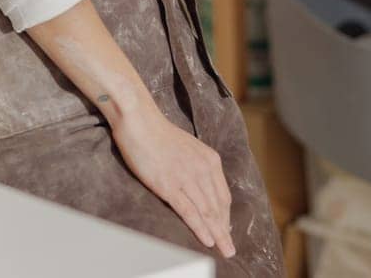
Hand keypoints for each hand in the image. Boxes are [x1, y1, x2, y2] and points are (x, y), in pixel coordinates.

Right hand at [111, 105, 235, 257]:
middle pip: (218, 207)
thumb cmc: (159, 134)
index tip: (227, 230)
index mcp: (210, 159)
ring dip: (217, 234)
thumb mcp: (188, 148)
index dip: (226, 216)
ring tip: (223, 250)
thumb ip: (197, 166)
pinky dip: (200, 228)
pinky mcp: (169, 185)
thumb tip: (201, 185)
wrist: (140, 121)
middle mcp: (202, 169)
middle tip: (230, 249)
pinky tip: (207, 240)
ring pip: (207, 212)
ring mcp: (186, 178)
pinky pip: (189, 212)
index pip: (222, 195)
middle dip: (225, 230)